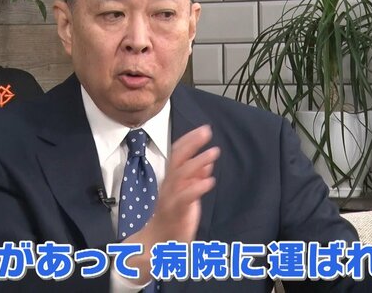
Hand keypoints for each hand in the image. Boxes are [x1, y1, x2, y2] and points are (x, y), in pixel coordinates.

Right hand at [123, 125, 219, 282]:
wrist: (158, 242)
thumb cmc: (173, 217)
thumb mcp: (186, 194)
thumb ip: (195, 179)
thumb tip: (206, 164)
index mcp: (171, 179)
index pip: (177, 154)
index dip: (190, 140)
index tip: (203, 129)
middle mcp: (169, 184)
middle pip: (177, 158)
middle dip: (191, 143)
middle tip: (206, 131)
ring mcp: (171, 197)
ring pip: (181, 174)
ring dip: (198, 161)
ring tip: (214, 152)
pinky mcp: (176, 211)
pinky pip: (185, 197)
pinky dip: (197, 187)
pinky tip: (210, 181)